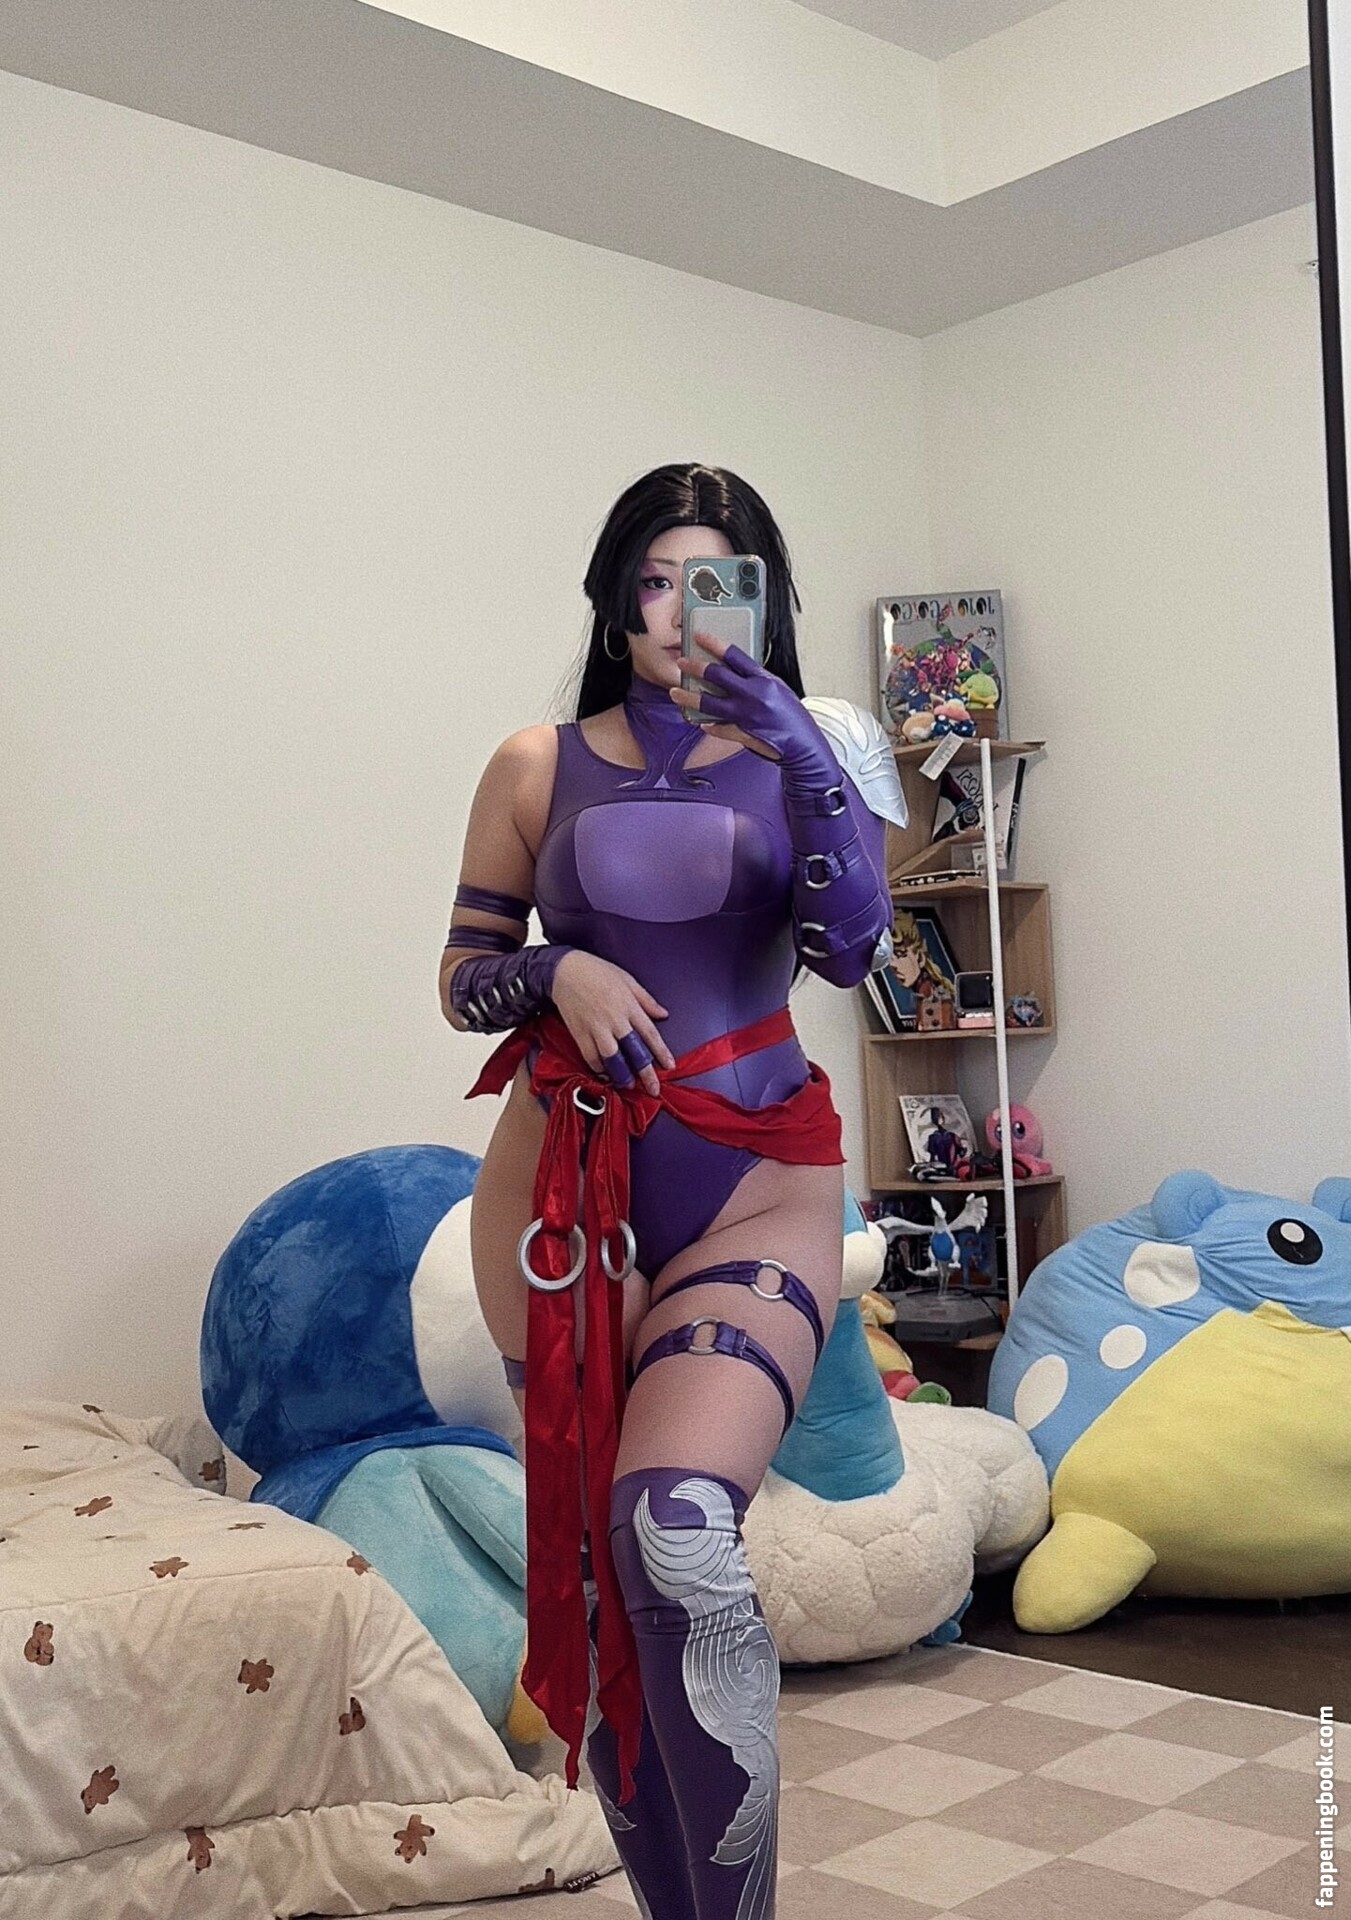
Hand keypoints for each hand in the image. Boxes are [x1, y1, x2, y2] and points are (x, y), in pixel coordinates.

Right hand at [551, 951, 674, 1096]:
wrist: (565, 970)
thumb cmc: (596, 971)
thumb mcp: (628, 980)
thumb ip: (647, 1000)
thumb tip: (663, 1014)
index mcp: (630, 1006)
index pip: (650, 1035)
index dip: (661, 1053)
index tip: (669, 1066)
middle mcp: (615, 1020)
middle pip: (634, 1052)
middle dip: (646, 1073)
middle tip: (653, 1088)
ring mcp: (597, 1028)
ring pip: (613, 1059)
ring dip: (622, 1075)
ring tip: (628, 1085)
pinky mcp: (580, 1033)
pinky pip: (591, 1056)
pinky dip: (598, 1068)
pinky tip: (604, 1073)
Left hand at [669, 634, 827, 774]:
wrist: (803, 744)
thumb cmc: (793, 717)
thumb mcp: (778, 689)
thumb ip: (757, 679)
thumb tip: (736, 671)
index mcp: (764, 680)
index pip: (735, 656)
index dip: (714, 644)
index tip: (699, 637)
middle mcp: (753, 695)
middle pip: (717, 675)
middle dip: (695, 667)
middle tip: (681, 663)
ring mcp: (746, 715)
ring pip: (709, 703)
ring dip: (689, 697)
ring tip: (675, 692)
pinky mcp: (742, 733)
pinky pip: (717, 727)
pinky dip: (707, 724)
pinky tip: (698, 720)